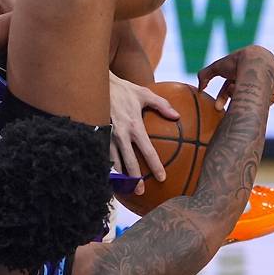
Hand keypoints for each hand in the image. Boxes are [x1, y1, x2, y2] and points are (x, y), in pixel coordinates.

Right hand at [108, 71, 178, 192]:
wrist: (97, 83)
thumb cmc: (124, 89)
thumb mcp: (145, 94)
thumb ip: (162, 105)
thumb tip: (177, 116)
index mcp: (135, 125)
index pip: (148, 151)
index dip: (155, 166)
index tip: (162, 178)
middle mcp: (120, 134)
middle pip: (129, 162)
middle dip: (135, 179)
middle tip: (140, 191)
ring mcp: (107, 135)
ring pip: (113, 161)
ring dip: (119, 176)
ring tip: (123, 187)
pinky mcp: (96, 134)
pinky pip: (101, 154)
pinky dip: (106, 165)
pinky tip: (108, 173)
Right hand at [197, 46, 273, 110]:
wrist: (255, 60)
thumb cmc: (235, 63)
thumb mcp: (216, 67)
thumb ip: (204, 75)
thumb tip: (199, 89)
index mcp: (239, 69)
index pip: (230, 85)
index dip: (223, 96)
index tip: (218, 108)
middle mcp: (253, 73)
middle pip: (243, 92)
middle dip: (234, 101)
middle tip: (228, 112)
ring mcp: (268, 77)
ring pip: (256, 95)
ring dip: (247, 100)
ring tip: (242, 102)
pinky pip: (271, 95)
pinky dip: (264, 100)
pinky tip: (257, 102)